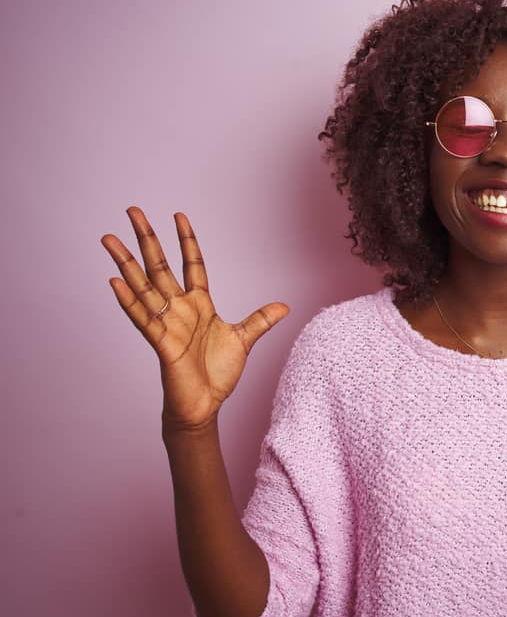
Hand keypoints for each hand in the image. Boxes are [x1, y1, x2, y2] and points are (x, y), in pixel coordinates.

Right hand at [101, 207, 289, 434]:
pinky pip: (143, 318)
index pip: (192, 264)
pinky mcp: (161, 343)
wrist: (205, 406)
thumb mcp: (244, 340)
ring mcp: (168, 324)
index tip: (179, 215)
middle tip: (132, 211)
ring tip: (109, 239)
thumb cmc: (218, 374)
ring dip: (126, 263)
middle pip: (160, 267)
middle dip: (147, 239)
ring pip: (143, 287)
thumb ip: (261, 320)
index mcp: (199, 305)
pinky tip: (115, 281)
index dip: (186, 241)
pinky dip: (128, 301)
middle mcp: (179, 309)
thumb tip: (285, 306)